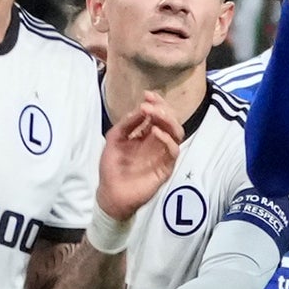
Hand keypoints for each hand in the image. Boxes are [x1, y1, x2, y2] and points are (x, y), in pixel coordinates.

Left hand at [96, 92, 183, 220]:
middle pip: (171, 120)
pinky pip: (173, 150)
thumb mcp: (114, 139)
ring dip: (168, 120)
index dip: (156, 102)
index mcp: (147, 134)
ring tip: (154, 114)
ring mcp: (163, 154)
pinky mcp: (166, 167)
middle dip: (162, 109)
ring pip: (177, 132)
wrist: (111, 193)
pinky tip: (155, 132)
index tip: (147, 95)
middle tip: (149, 105)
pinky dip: (167, 139)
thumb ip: (127, 124)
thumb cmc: (112, 167)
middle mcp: (158, 142)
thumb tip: (141, 108)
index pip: (158, 114)